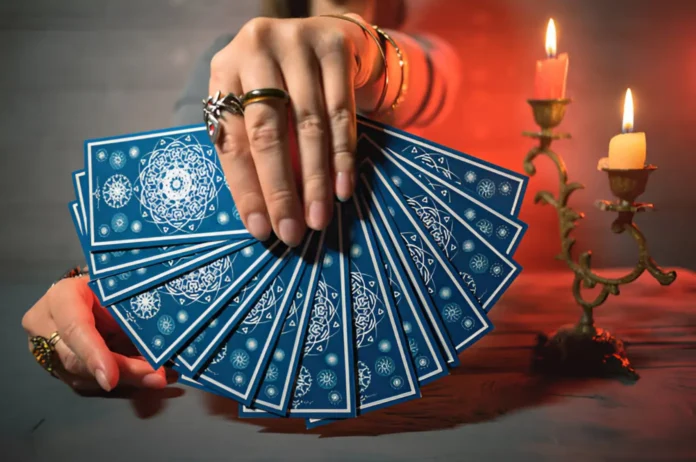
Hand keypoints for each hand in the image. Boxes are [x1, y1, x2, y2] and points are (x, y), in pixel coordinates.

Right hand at [22, 277, 173, 391]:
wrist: (93, 292)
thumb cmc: (110, 285)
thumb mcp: (120, 289)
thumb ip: (133, 311)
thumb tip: (162, 343)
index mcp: (62, 297)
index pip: (74, 327)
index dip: (93, 354)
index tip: (110, 379)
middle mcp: (47, 325)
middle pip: (78, 360)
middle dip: (121, 372)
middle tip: (156, 377)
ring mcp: (49, 349)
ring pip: (84, 377)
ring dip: (126, 381)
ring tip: (159, 377)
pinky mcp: (60, 368)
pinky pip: (91, 383)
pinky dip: (123, 383)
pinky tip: (148, 378)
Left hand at [210, 14, 382, 246]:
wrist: (327, 35)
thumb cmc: (284, 83)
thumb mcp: (257, 104)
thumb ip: (255, 146)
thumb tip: (264, 216)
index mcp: (225, 70)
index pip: (231, 137)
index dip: (245, 187)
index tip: (260, 229)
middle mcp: (255, 49)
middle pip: (267, 130)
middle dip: (279, 189)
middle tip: (290, 232)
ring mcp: (297, 42)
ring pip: (308, 124)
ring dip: (315, 180)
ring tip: (318, 219)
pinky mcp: (334, 44)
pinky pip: (341, 112)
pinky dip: (342, 156)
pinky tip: (342, 188)